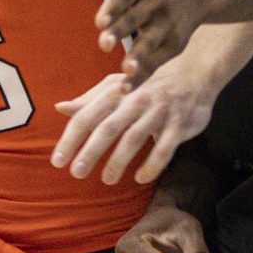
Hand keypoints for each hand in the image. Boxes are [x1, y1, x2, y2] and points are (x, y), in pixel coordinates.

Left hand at [52, 66, 214, 185]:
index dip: (71, 139)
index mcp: (118, 92)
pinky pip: (164, 148)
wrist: (196, 73)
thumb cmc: (150, 85)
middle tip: (76, 172)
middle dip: (91, 151)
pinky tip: (141, 178)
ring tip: (107, 180)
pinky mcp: (179, 125)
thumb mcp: (119, 87)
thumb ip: (90, 101)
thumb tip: (60, 108)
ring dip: (119, 160)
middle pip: (108, 127)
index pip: (88, 116)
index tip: (57, 162)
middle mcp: (136, 101)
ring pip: (134, 137)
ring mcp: (159, 112)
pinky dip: (152, 164)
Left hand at [92, 0, 209, 79]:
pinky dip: (142, 75)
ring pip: (151, 41)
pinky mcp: (175, 43)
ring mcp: (169, 23)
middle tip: (104, 44)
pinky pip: (156, 61)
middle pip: (137, 17)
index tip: (100, 21)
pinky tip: (126, 87)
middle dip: (121, 30)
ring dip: (139, 56)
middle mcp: (160, 0)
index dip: (115, 6)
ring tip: (126, 69)